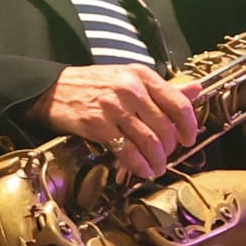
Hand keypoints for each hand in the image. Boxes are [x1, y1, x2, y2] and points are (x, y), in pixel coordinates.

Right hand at [35, 64, 201, 181]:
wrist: (50, 89)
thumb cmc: (90, 84)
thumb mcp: (128, 77)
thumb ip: (162, 87)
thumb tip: (196, 90)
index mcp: (141, 75)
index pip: (178, 103)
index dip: (188, 126)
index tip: (188, 138)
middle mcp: (130, 90)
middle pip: (165, 127)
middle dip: (169, 149)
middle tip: (166, 156)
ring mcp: (113, 108)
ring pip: (149, 142)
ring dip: (156, 161)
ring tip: (156, 168)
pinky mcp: (98, 125)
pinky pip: (127, 151)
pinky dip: (139, 165)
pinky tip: (141, 170)